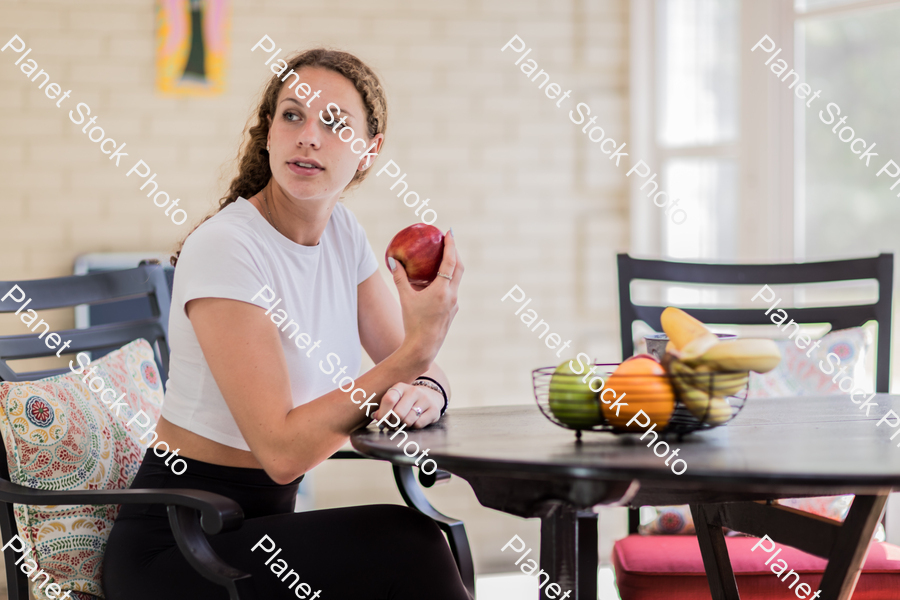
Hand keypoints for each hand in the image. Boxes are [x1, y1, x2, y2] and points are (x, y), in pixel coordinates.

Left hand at [371, 382, 442, 428]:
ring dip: (403, 425)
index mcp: (400, 387)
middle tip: (392, 425)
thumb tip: (375, 416)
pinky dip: (414, 427)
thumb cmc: (406, 400)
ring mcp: (425, 400)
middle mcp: (414, 391)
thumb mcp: (395, 399)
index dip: (383, 414)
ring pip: (408, 420)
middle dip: (393, 423)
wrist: (430, 396)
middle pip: (398, 413)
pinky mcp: (434, 410)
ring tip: (403, 422)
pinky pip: (418, 424)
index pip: (389, 399)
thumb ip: (384, 407)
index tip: (381, 421)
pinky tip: (414, 422)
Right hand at [389, 230, 463, 367]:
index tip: (449, 232)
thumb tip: (392, 260)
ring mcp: (454, 304)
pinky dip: (446, 281)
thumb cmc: (412, 322)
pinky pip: (451, 291)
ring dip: (452, 267)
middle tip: (448, 240)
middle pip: (459, 268)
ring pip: (456, 280)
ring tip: (443, 258)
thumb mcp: (405, 298)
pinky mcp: (452, 311)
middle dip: (455, 252)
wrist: (423, 347)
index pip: (450, 262)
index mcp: (442, 290)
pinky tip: (436, 282)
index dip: (451, 245)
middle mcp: (452, 295)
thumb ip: (399, 278)